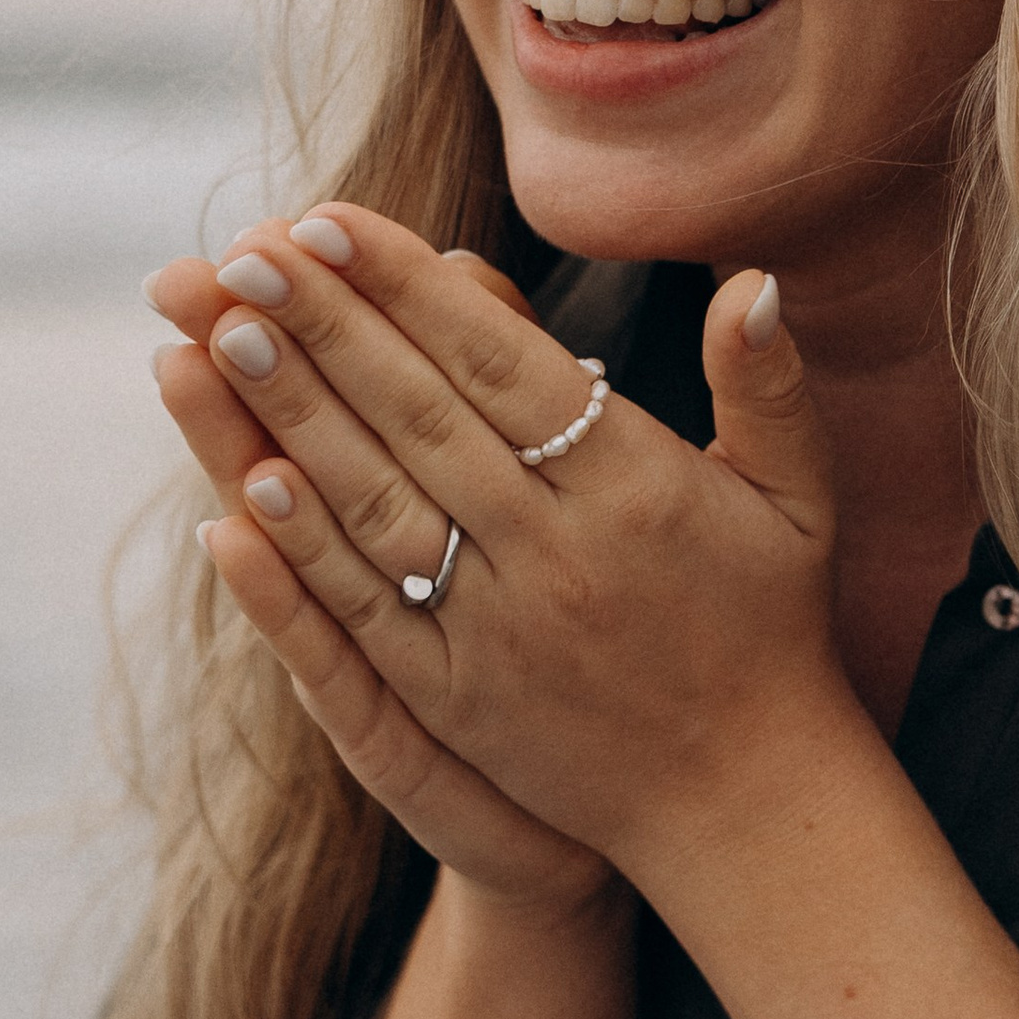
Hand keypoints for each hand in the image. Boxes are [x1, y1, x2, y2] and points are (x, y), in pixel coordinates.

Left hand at [155, 210, 872, 907]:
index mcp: (635, 486)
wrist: (744, 799)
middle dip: (324, 326)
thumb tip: (754, 280)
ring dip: (293, 415)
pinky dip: (303, 550)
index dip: (409, 289)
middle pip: (419, 417)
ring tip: (221, 331)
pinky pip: (369, 612)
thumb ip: (767, 386)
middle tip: (243, 247)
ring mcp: (499, 629)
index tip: (329, 220)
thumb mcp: (797, 497)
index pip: (499, 365)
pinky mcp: (458, 701)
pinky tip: (242, 486)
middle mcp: (558, 551)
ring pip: (379, 502)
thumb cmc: (769, 624)